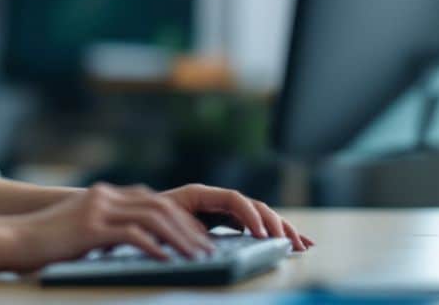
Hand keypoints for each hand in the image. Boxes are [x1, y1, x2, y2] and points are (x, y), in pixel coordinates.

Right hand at [0, 182, 216, 274]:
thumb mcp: (80, 229)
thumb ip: (106, 230)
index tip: (199, 239)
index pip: (153, 201)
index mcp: (104, 195)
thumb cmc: (45, 242)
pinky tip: (167, 261)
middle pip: (159, 206)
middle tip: (209, 249)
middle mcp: (104, 196)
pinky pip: (131, 234)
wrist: (12, 238)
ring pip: (152, 218)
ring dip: (180, 239)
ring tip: (198, 258)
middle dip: (188, 229)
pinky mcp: (90, 227)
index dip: (180, 219)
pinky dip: (154, 247)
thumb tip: (137, 244)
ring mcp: (97, 209)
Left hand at [161, 183, 314, 251]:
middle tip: (290, 243)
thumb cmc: (146, 219)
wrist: (136, 219)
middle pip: (253, 206)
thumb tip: (206, 240)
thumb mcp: (162, 221)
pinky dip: (273, 234)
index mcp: (199, 193)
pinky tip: (292, 243)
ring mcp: (222, 211)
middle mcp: (215, 199)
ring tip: (302, 244)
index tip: (260, 234)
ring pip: (259, 216)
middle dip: (275, 223)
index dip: (249, 215)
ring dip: (282, 229)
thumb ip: (185, 226)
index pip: (233, 198)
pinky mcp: (225, 223)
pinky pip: (254, 226)